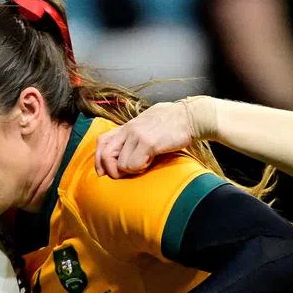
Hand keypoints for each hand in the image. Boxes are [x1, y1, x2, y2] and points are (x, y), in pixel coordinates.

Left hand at [94, 97, 216, 178]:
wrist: (192, 117)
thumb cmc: (175, 122)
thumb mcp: (150, 123)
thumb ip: (137, 134)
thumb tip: (131, 148)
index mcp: (129, 125)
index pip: (102, 141)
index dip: (99, 158)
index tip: (104, 171)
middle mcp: (129, 129)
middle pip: (105, 153)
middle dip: (110, 170)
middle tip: (121, 175)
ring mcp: (137, 135)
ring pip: (120, 164)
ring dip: (130, 170)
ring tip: (144, 165)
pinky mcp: (148, 143)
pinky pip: (133, 165)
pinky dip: (139, 169)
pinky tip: (150, 163)